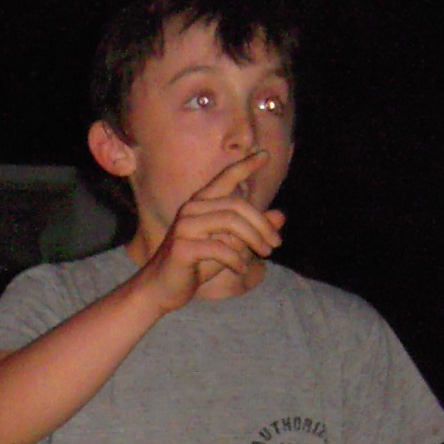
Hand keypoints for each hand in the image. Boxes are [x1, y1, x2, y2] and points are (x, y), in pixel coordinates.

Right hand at [144, 151, 284, 311]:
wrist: (162, 289)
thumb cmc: (195, 265)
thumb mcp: (229, 245)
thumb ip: (252, 230)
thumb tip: (281, 216)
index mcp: (200, 203)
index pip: (225, 178)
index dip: (245, 165)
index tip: (266, 154)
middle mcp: (191, 209)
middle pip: (237, 206)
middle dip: (262, 224)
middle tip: (277, 243)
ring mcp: (185, 227)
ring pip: (231, 223)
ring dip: (254, 239)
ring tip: (265, 253)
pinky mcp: (183, 247)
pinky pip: (220, 248)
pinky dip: (236, 259)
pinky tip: (241, 269)